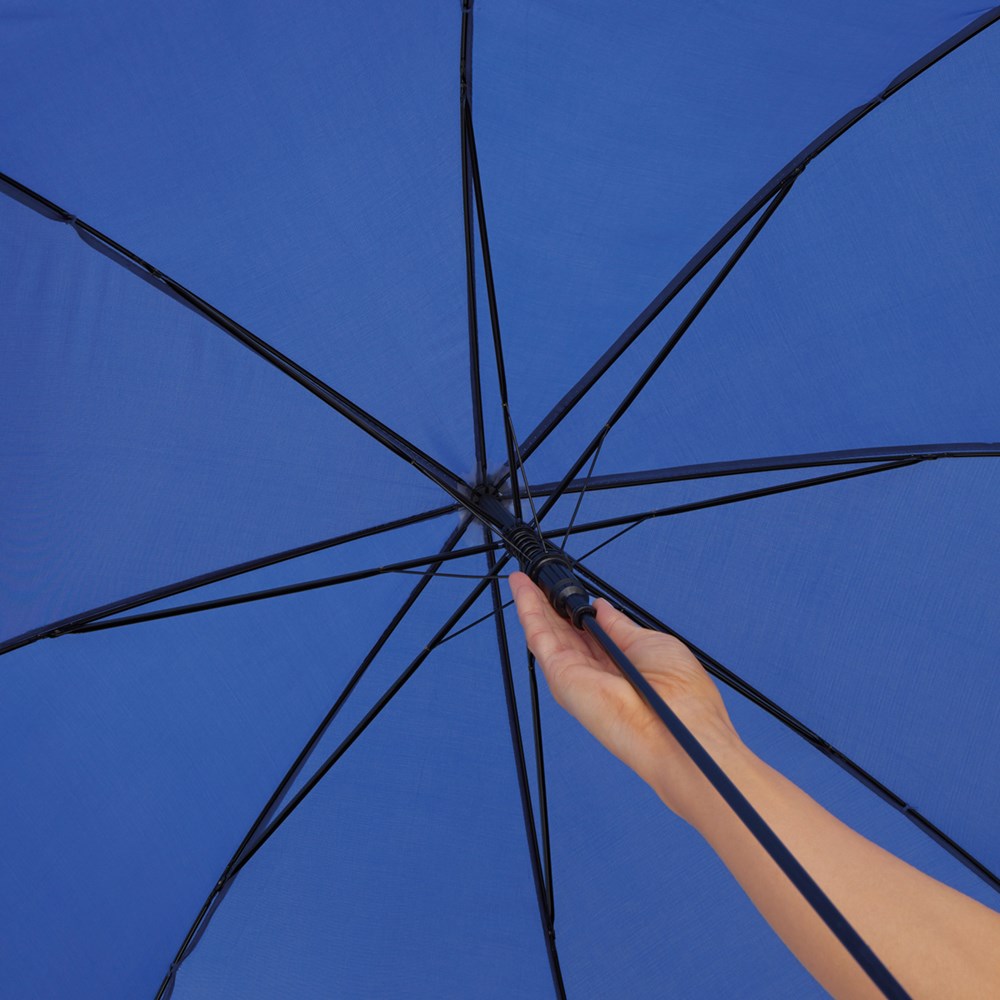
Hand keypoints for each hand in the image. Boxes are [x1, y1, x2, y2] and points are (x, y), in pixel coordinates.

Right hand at [509, 571, 742, 819]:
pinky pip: (539, 636)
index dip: (574, 607)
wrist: (678, 731)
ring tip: (522, 578)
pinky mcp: (561, 676)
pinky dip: (528, 610)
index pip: (588, 631)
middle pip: (563, 631)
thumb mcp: (649, 644)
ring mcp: (574, 675)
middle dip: (549, 603)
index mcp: (618, 663)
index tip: (566, 586)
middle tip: (537, 577)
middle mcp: (593, 671)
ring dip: (532, 602)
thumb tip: (601, 607)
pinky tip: (522, 588)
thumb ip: (619, 627)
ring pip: (545, 631)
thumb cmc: (680, 695)